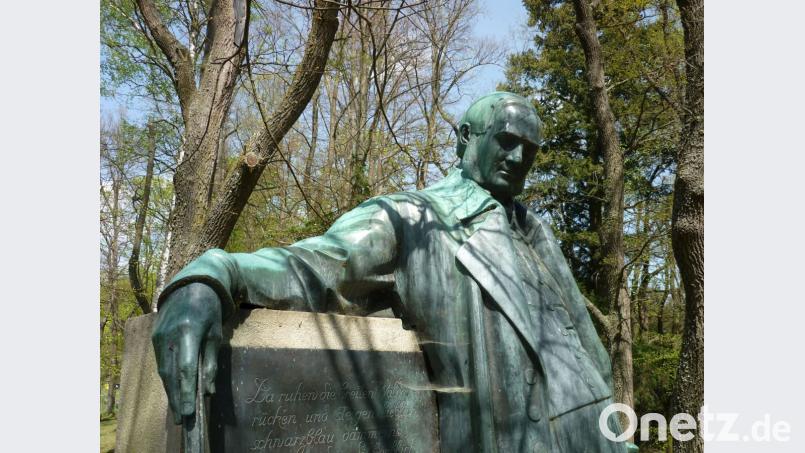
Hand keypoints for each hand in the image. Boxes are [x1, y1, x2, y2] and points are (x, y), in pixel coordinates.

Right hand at [151, 282, 222, 423]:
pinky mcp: (154, 338)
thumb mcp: (216, 334)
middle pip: (171, 374)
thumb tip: (208, 390)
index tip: (189, 411)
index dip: (186, 392)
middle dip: (177, 398)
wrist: (190, 286)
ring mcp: (158, 336)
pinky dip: (168, 379)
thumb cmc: (209, 310)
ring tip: (178, 412)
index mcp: (187, 331)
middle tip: (183, 420)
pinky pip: (161, 363)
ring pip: (163, 371)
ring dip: (171, 392)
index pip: (185, 368)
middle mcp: (168, 335)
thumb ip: (211, 362)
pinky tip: (174, 392)